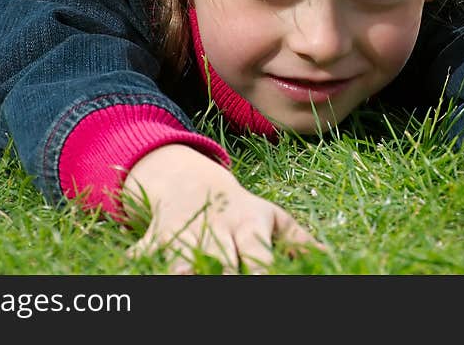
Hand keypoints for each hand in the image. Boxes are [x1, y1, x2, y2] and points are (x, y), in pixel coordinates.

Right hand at [123, 144, 322, 273]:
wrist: (188, 180)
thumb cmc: (239, 209)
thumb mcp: (270, 218)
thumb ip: (298, 239)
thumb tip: (329, 257)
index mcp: (247, 224)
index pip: (257, 253)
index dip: (260, 271)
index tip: (263, 284)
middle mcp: (215, 229)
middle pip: (218, 258)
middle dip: (220, 275)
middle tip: (221, 284)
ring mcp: (182, 232)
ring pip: (179, 258)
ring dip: (182, 271)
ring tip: (186, 281)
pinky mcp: (152, 237)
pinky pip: (142, 252)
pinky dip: (138, 263)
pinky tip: (134, 273)